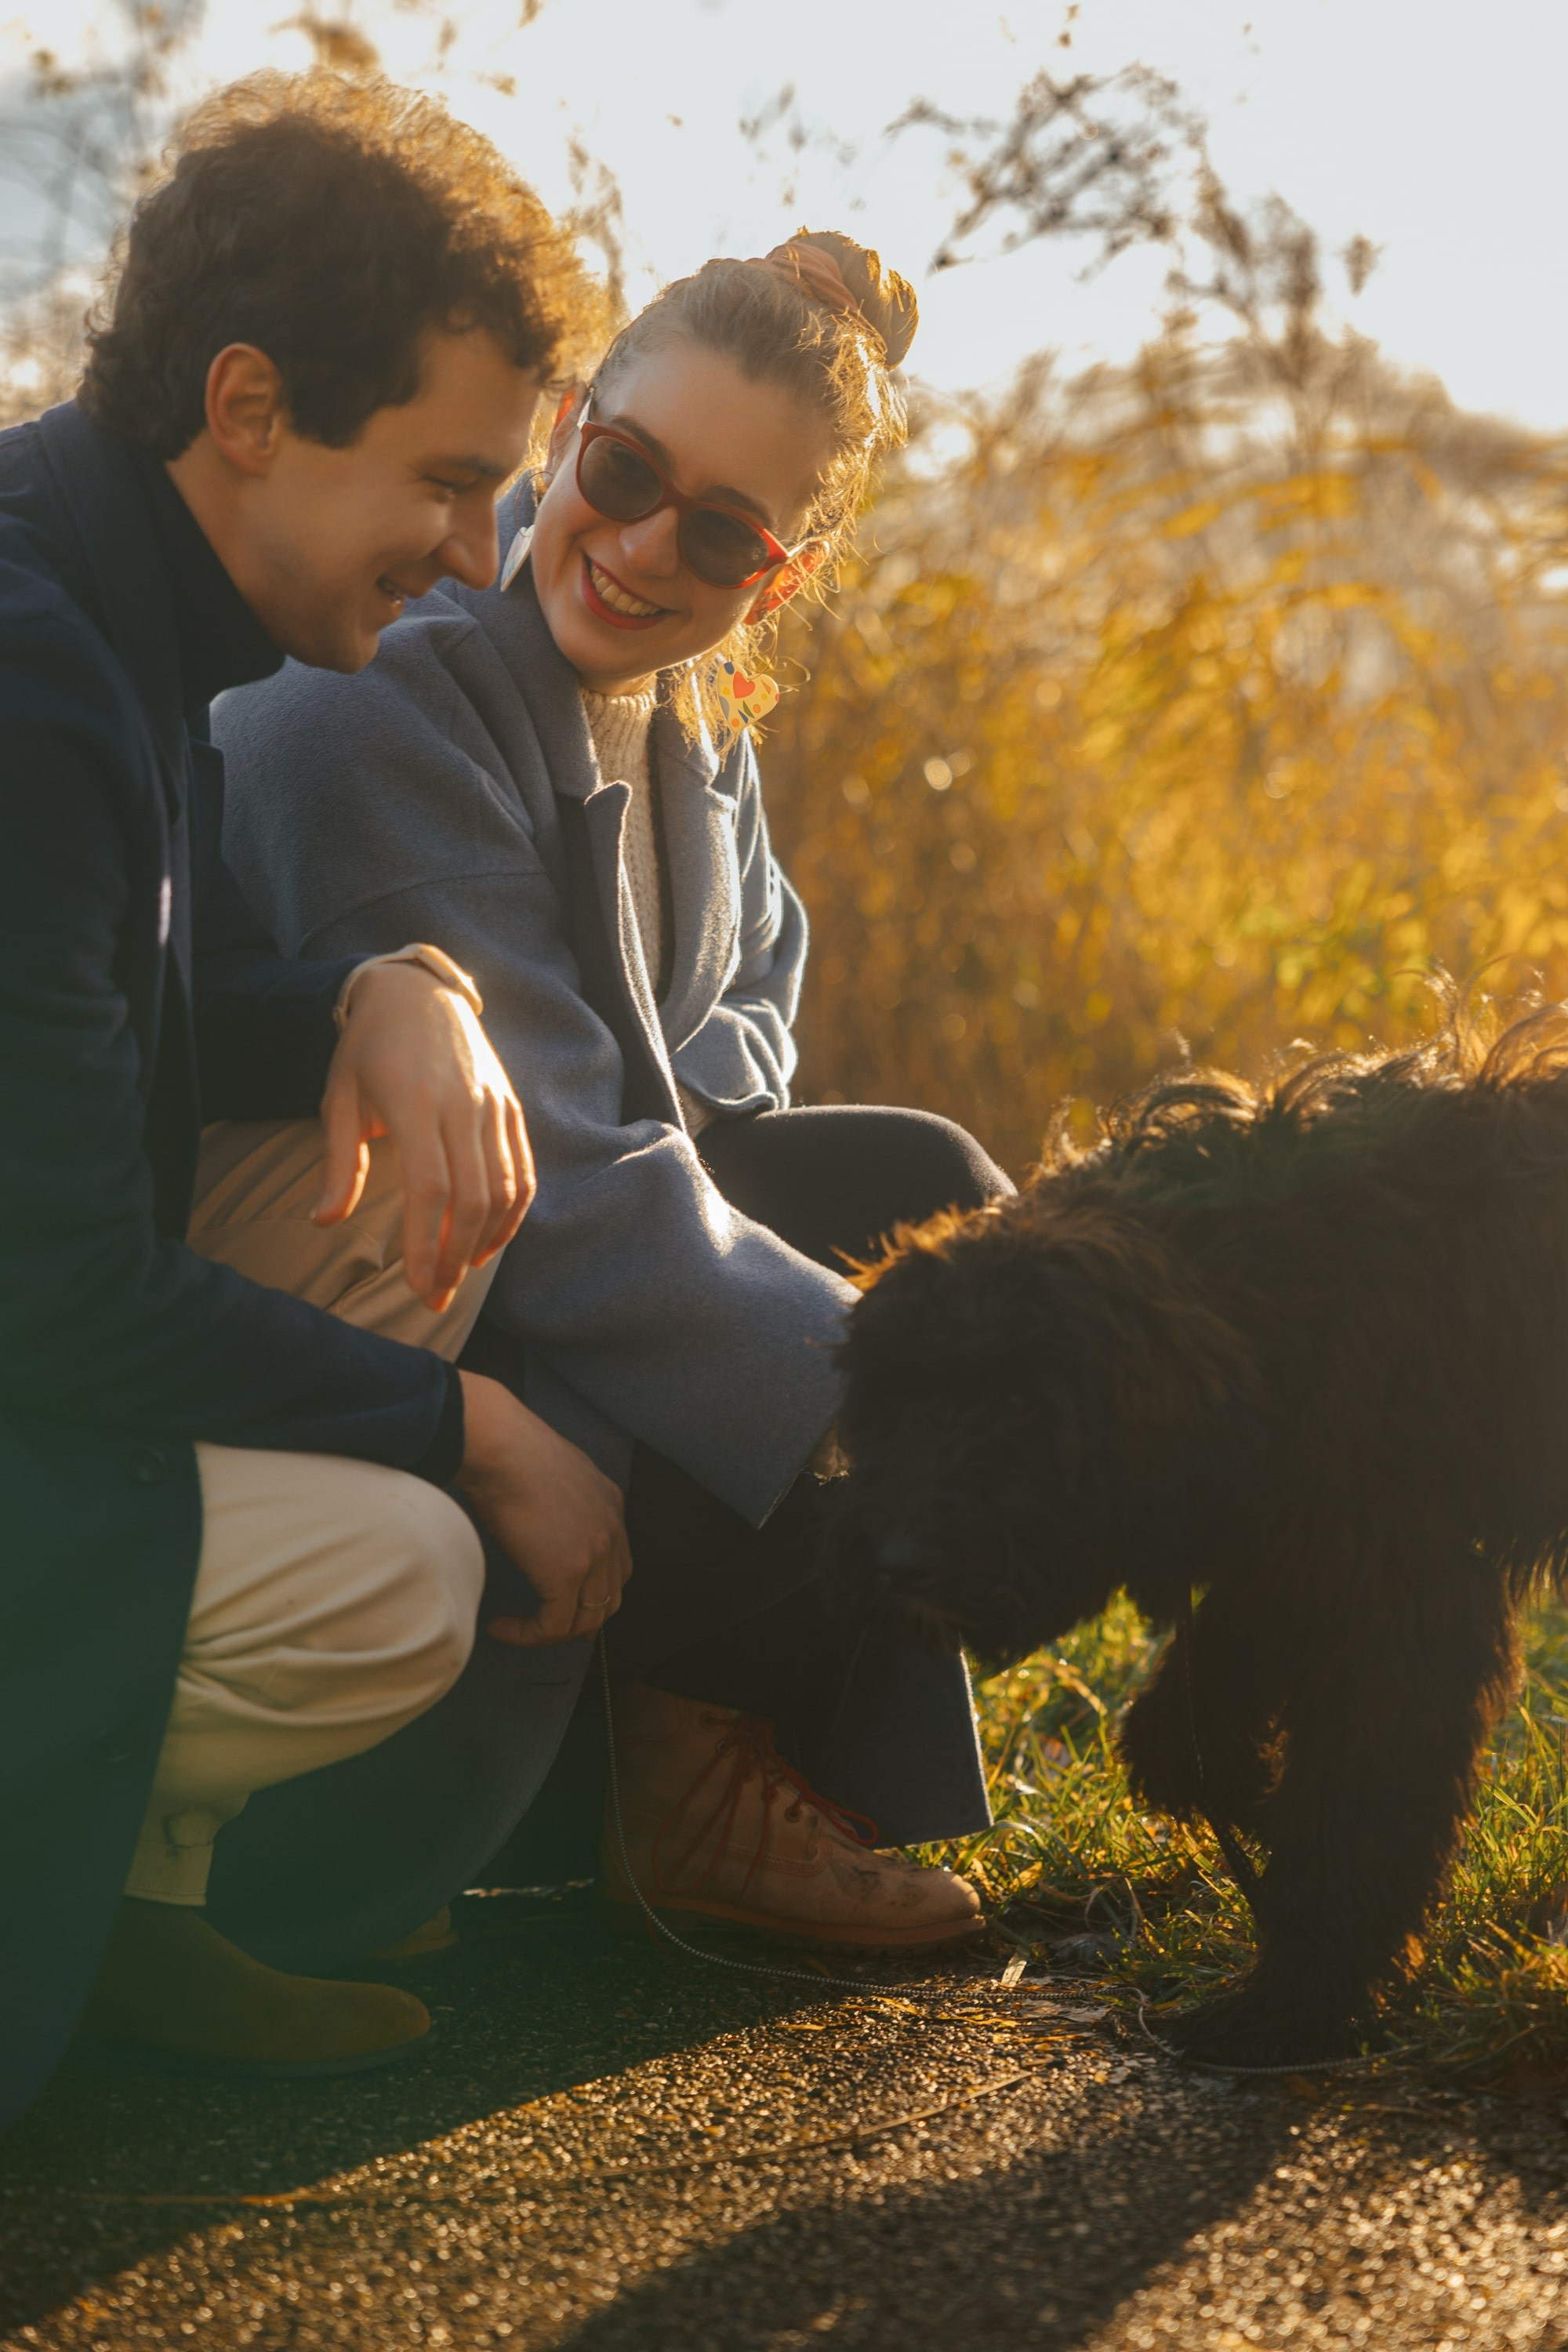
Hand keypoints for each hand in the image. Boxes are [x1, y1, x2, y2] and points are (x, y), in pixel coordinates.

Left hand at [315, 961, 534, 1311]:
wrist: (417, 991)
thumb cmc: (368, 1048)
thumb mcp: (338, 1096)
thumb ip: (337, 1162)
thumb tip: (323, 1221)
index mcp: (413, 1102)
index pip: (429, 1188)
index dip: (424, 1243)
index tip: (415, 1286)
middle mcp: (461, 1104)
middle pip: (471, 1198)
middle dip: (455, 1257)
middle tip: (436, 1297)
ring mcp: (492, 1104)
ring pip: (504, 1188)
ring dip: (485, 1241)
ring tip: (459, 1274)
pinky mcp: (510, 1105)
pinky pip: (523, 1169)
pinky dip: (513, 1212)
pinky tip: (490, 1240)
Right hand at [457, 1371, 632, 1647]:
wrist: (501, 1447)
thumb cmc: (509, 1452)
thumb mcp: (551, 1474)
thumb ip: (559, 1503)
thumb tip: (538, 1525)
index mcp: (610, 1506)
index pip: (617, 1564)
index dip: (595, 1591)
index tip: (565, 1602)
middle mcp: (611, 1532)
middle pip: (611, 1596)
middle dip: (583, 1619)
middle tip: (550, 1630)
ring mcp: (594, 1554)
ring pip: (587, 1618)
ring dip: (552, 1632)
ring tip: (520, 1629)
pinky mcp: (567, 1574)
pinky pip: (554, 1626)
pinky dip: (528, 1635)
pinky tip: (503, 1627)